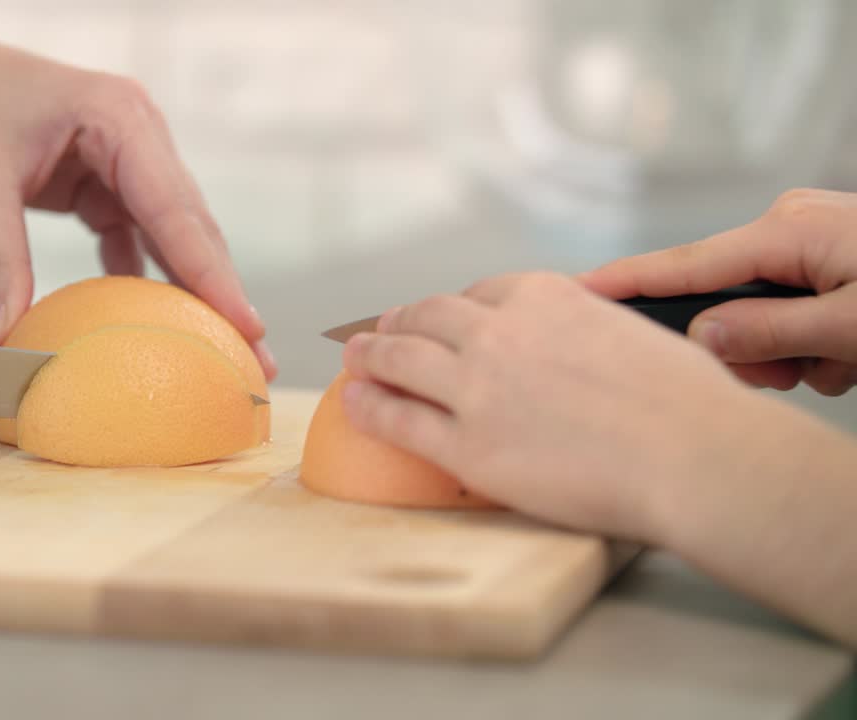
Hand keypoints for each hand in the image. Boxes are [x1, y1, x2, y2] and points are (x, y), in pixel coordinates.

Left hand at [0, 12, 275, 378]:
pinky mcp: (105, 183)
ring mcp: (126, 159)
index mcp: (118, 119)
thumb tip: (3, 340)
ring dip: (195, 291)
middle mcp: (137, 136)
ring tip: (226, 353)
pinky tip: (159, 328)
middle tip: (257, 360)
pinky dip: (146, 280)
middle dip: (223, 293)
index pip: (175, 209)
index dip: (213, 274)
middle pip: (191, 226)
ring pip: (173, 235)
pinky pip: (138, 238)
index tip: (247, 327)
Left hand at [338, 272, 769, 538]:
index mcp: (545, 296)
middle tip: (384, 328)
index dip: (456, 308)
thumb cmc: (689, 403)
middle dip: (402, 321)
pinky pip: (396, 418)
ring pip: (399, 360)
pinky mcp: (465, 444)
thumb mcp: (635, 332)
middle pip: (429, 317)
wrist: (694, 455)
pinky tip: (354, 402)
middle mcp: (499, 332)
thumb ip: (589, 329)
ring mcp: (476, 387)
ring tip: (354, 358)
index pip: (482, 293)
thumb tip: (582, 340)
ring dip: (369, 355)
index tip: (444, 316)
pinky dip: (368, 405)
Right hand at [580, 188, 856, 395]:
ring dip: (795, 352)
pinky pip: (789, 309)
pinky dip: (816, 342)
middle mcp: (790, 225)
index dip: (626, 282)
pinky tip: (851, 350)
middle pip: (722, 300)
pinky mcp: (826, 255)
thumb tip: (702, 335)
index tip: (574, 290)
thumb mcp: (855, 324)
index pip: (685, 265)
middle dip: (753, 348)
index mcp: (790, 231)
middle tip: (803, 371)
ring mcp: (809, 238)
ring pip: (758, 314)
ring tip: (845, 361)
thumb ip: (772, 331)